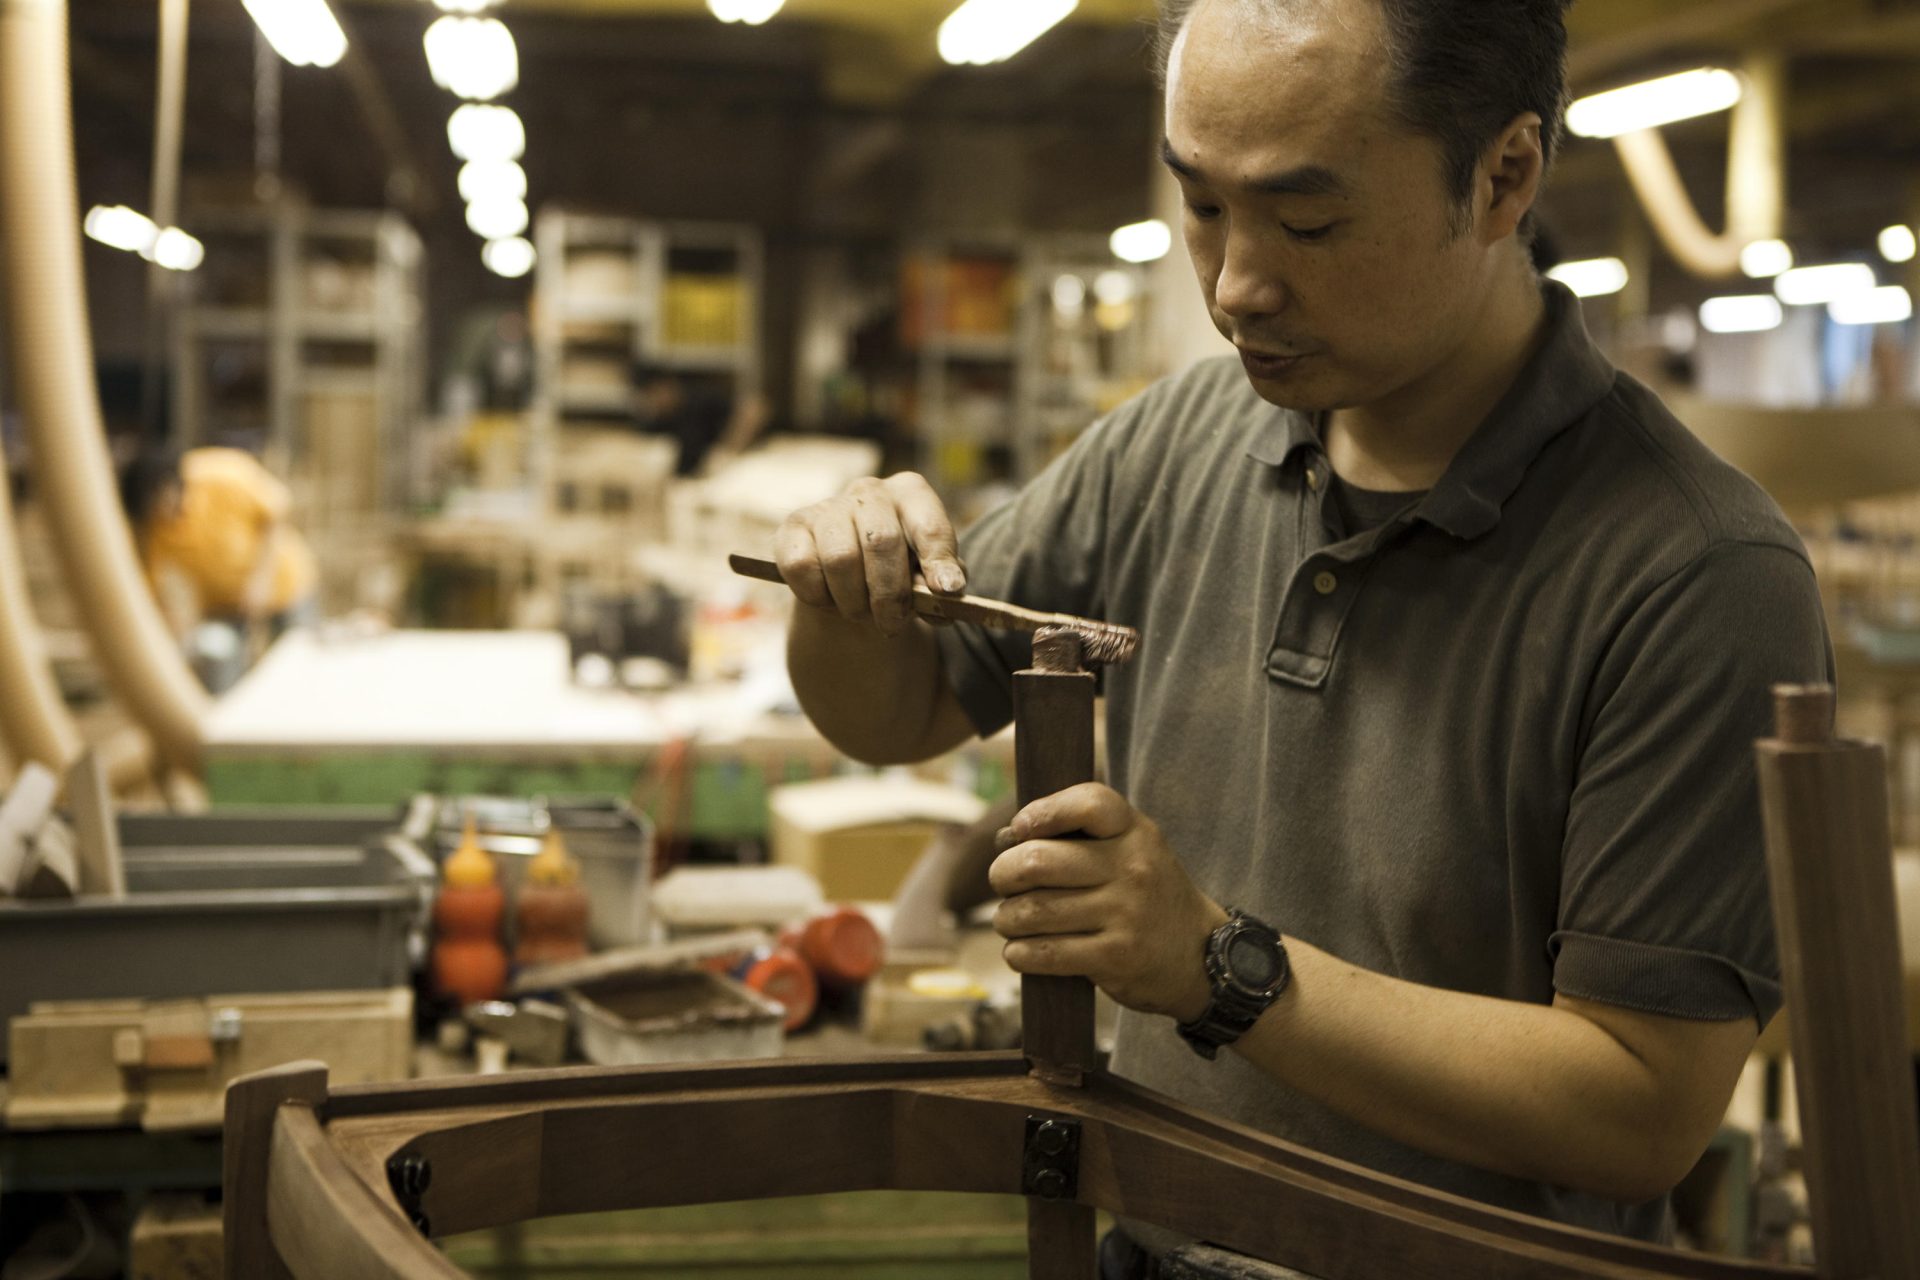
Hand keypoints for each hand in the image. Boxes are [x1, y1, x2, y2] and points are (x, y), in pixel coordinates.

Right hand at [773, 473, 965, 638]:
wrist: (849, 575)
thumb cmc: (898, 570)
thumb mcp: (927, 576)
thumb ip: (943, 585)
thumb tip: (948, 594)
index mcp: (911, 494)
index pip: (929, 525)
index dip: (939, 559)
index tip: (946, 589)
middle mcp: (870, 491)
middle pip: (882, 541)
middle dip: (890, 593)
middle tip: (892, 624)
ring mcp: (828, 506)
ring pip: (841, 559)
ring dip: (853, 601)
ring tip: (860, 612)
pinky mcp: (793, 527)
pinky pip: (802, 567)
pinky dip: (818, 596)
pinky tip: (829, 600)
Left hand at [989, 783, 1228, 1021]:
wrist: (1200, 954)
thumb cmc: (1147, 893)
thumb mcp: (1133, 849)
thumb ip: (1083, 837)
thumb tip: (1008, 838)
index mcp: (1134, 832)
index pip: (1087, 803)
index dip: (1042, 812)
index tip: (1019, 829)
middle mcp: (1132, 868)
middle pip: (1038, 861)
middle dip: (1004, 873)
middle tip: (1003, 882)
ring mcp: (1125, 913)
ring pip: (1033, 911)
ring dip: (1008, 918)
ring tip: (1011, 920)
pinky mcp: (1116, 957)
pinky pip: (1045, 953)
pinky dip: (1019, 953)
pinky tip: (1020, 951)